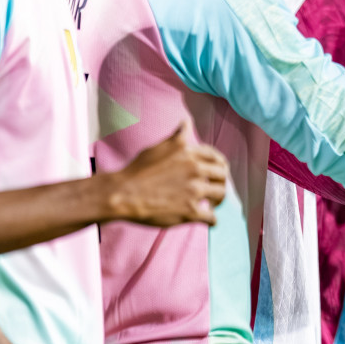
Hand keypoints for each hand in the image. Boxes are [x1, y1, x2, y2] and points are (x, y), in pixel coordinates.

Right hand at [105, 123, 227, 226]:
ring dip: (218, 201)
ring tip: (211, 205)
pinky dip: (212, 220)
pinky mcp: (190, 211)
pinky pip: (212, 217)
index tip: (216, 174)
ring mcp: (194, 191)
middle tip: (214, 190)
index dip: (219, 167)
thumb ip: (177, 138)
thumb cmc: (137, 171)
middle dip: (220, 183)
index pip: (217, 158)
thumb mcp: (158, 148)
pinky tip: (208, 220)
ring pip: (221, 195)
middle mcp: (195, 170)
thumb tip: (187, 122)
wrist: (121, 194)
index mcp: (189, 153)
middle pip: (223, 176)